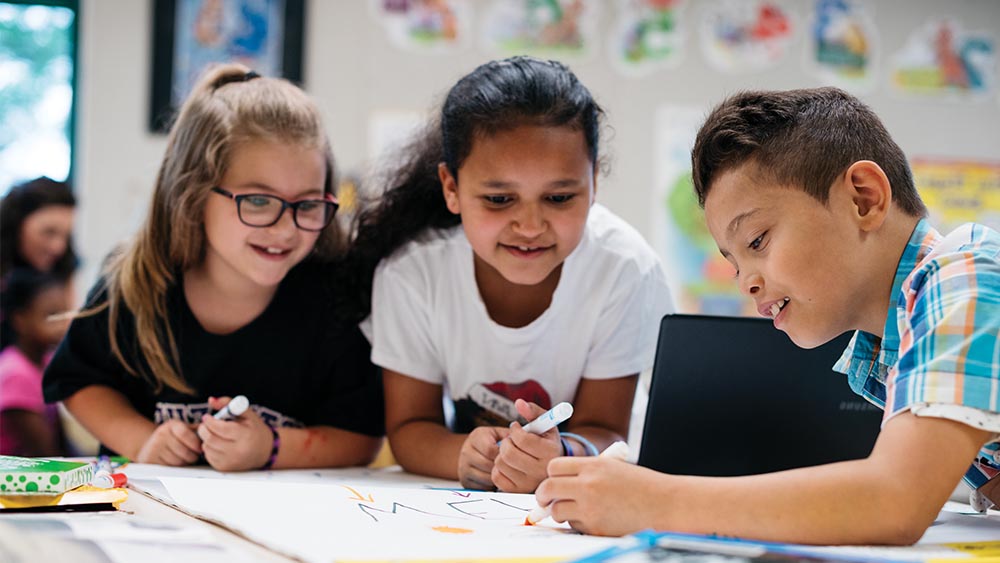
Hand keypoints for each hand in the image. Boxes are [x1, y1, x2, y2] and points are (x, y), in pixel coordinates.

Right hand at [136, 419, 201, 465]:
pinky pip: (168, 468)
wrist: (151, 445)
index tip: (200, 449)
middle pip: (183, 451)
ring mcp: (154, 447)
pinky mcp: (150, 459)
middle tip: (194, 456)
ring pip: (176, 461)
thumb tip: (213, 431)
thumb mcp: (185, 429)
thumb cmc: (174, 438)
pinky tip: (176, 463)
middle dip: (192, 456)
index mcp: (172, 425)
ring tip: (185, 459)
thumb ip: (198, 430)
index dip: (195, 443)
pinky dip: (175, 468)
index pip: (185, 434)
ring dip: (184, 463)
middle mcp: (161, 434)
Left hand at [197, 396, 272, 471]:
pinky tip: (217, 443)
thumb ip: (229, 403)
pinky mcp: (224, 468)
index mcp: (245, 436)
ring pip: (206, 448)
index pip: (220, 428)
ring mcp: (230, 462)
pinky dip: (209, 448)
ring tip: (213, 433)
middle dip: (204, 429)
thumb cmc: (255, 430)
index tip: (207, 416)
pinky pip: (208, 456)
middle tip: (206, 424)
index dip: (210, 421)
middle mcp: (238, 451)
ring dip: (206, 438)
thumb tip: (211, 400)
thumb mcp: (247, 414)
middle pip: (210, 439)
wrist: (265, 451)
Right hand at [458, 425, 509, 489]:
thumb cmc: (492, 442)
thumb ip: (511, 436)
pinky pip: (482, 487)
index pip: (490, 449)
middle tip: (511, 466)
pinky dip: (492, 485)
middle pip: (488, 465)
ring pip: (486, 478)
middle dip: (502, 467)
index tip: (511, 455)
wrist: (473, 452)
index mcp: (476, 437)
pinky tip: (498, 479)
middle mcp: (466, 451)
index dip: (503, 454)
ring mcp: (464, 468)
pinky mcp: (465, 481)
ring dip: (499, 477)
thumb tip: (524, 440)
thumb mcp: (500, 434)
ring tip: (505, 472)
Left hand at [492, 398, 562, 492]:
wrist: (552, 467)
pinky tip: (508, 463)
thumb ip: (533, 411)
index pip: (523, 439)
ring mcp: (529, 484)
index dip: (515, 430)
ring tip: (511, 451)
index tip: (516, 428)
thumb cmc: (546, 441)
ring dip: (501, 453)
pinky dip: (497, 467)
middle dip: (506, 441)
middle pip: (509, 452)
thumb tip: (519, 403)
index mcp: (551, 452)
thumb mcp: (545, 424)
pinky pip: (496, 476)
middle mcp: (541, 471)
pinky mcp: (517, 491)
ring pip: (500, 463)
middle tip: (510, 439)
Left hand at [535, 455, 666, 535]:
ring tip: (577, 510)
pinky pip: (574, 526)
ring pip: (557, 511)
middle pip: (547, 488)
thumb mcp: (613, 468)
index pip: (553, 467)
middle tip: (544, 500)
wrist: (665, 504)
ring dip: (561, 512)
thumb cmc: (641, 486)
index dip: (550, 476)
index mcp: (593, 465)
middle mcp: (588, 484)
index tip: (551, 482)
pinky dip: (578, 524)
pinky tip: (596, 519)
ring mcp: (590, 507)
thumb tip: (559, 483)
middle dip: (542, 496)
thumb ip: (586, 473)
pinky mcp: (595, 527)